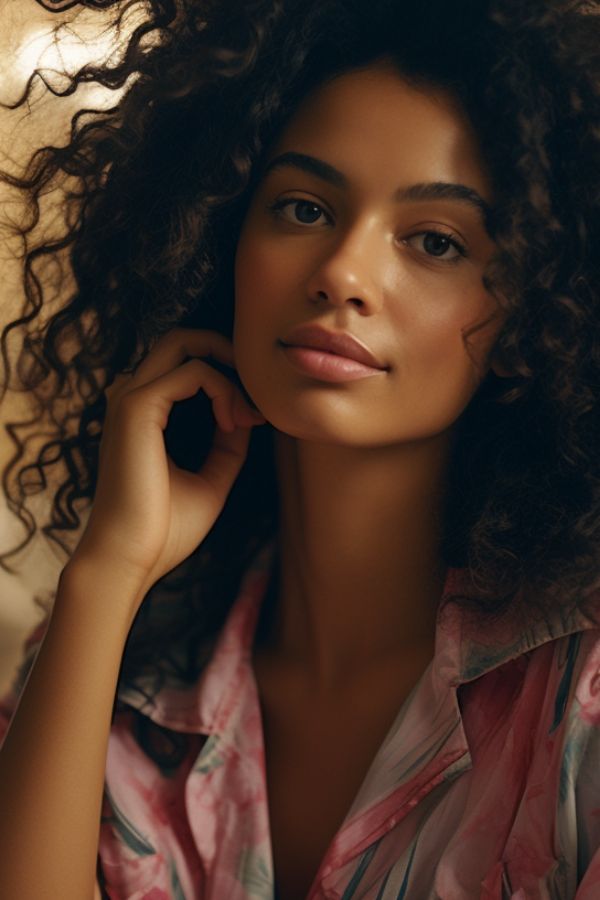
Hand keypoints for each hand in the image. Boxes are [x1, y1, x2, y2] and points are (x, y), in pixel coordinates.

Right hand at [72, 328, 265, 612]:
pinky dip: (223, 390)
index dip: (229, 379)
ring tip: (246, 417)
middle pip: (182, 339)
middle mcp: (131, 396)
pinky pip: (193, 372)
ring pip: (186, 343)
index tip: (255, 418)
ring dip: (229, 373)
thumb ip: (228, 444)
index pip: (187, 364)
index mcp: (143, 412)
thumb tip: (249, 413)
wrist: (131, 559)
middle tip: (257, 392)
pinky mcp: (137, 407)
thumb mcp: (212, 478)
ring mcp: (130, 397)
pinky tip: (232, 422)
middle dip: (228, 353)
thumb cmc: (165, 528)